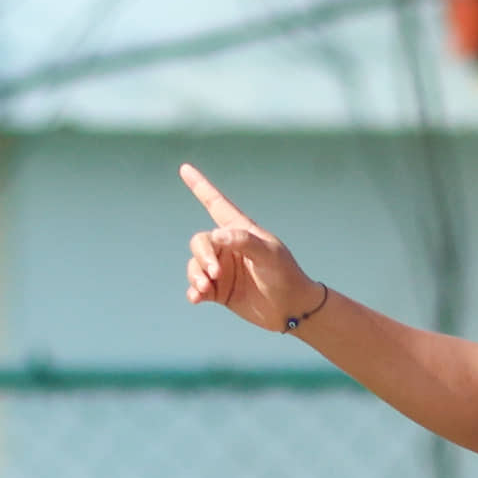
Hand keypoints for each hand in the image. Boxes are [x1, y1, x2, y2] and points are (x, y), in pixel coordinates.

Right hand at [179, 163, 322, 332]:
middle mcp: (228, 248)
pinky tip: (198, 298)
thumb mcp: (269, 255)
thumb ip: (244, 242)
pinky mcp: (220, 291)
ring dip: (196, 276)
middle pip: (200, 242)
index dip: (200, 186)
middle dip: (202, 255)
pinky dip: (194, 292)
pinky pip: (197, 288)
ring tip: (206, 288)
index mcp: (241, 231)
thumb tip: (216, 236)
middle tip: (215, 272)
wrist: (293, 309)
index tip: (185, 168)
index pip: (216, 204)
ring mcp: (222, 270)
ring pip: (195, 265)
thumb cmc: (285, 275)